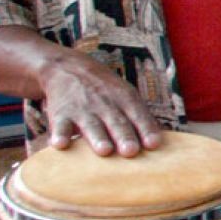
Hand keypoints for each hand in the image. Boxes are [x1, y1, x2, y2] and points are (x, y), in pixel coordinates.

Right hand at [37, 53, 162, 156]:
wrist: (68, 67)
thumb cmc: (105, 90)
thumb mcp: (126, 95)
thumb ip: (141, 117)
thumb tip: (160, 143)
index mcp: (125, 99)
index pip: (139, 115)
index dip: (146, 129)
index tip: (153, 144)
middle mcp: (105, 104)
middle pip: (117, 122)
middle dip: (125, 136)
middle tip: (131, 151)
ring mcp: (82, 108)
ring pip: (91, 125)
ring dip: (98, 138)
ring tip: (105, 151)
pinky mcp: (60, 113)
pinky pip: (59, 125)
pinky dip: (59, 134)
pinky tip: (60, 145)